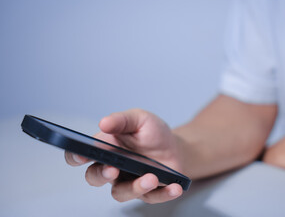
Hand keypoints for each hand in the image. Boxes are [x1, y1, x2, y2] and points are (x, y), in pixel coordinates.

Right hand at [65, 109, 183, 203]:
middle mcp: (112, 167)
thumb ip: (122, 120)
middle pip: (95, 177)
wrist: (175, 147)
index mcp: (105, 148)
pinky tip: (174, 187)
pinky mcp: (147, 193)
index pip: (82, 154)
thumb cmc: (152, 133)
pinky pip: (151, 198)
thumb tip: (104, 122)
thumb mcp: (140, 119)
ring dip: (135, 187)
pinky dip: (163, 193)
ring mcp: (128, 182)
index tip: (81, 155)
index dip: (76, 156)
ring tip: (152, 177)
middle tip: (113, 169)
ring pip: (121, 192)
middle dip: (101, 175)